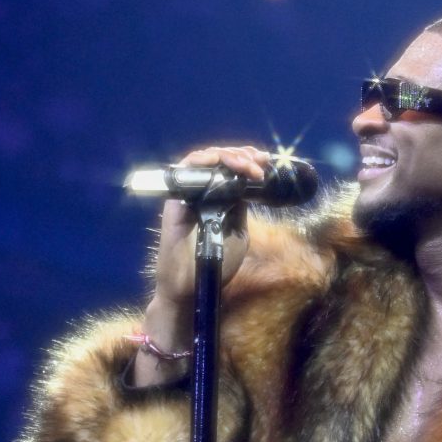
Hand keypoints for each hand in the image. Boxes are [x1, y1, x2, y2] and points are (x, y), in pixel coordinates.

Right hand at [150, 144, 270, 305]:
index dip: (250, 160)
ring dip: (227, 155)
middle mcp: (205, 191)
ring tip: (245, 164)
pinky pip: (184, 170)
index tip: (266, 162)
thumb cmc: (215, 263)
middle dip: (243, 156)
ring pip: (205, 159)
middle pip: (222, 160)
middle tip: (259, 164)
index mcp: (222, 199)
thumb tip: (247, 184)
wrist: (191, 286)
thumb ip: (240, 209)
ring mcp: (188, 193)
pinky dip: (200, 160)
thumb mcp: (238, 233)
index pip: (234, 170)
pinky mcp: (174, 197)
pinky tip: (216, 160)